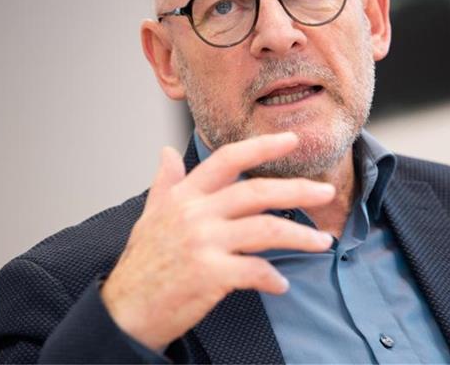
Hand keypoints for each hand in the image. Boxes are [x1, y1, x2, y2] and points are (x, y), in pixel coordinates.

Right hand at [100, 132, 334, 349]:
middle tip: (325, 192)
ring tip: (322, 242)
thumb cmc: (142, 264)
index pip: (227, 159)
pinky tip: (281, 284)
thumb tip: (166, 152)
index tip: (290, 140)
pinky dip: (273, 278)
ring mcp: (203, 243)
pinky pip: (256, 271)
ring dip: (300, 236)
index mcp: (184, 196)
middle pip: (257, 191)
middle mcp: (195, 214)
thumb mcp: (151, 215)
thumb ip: (166, 182)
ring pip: (266, 229)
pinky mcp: (209, 275)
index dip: (262, 146)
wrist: (125, 310)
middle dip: (298, 189)